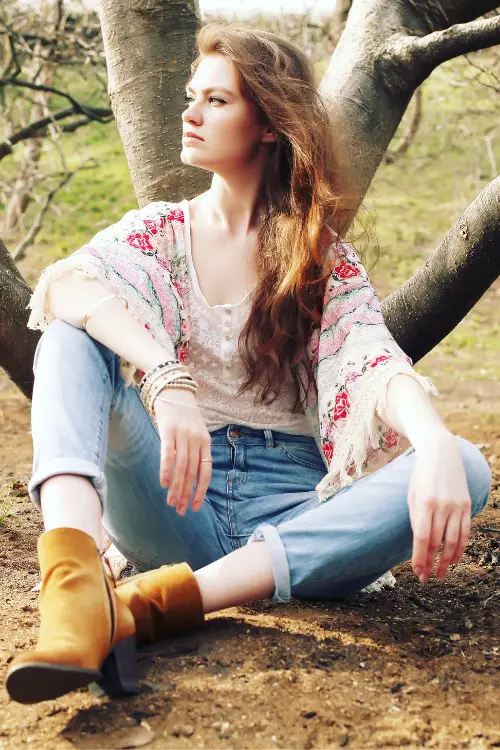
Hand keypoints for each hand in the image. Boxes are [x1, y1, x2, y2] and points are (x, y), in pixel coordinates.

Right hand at [153, 388, 211, 514]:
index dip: (201, 491)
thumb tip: (189, 477)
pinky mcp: (168, 431)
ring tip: (171, 503)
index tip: (195, 507)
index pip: (205, 472)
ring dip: (176, 488)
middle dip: (186, 494)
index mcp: (205, 442)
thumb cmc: (183, 415)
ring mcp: (183, 435)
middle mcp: (196, 440)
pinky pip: (168, 454)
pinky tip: (163, 484)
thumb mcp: (196, 432)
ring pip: (181, 467)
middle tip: (180, 511)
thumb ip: (195, 451)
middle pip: (192, 473)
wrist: (173, 389)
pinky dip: (166, 470)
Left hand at [408, 433, 470, 583]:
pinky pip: (465, 532)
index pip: (423, 538)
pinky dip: (460, 548)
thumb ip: (416, 519)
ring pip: (454, 541)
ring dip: (447, 561)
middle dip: (431, 563)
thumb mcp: (412, 495)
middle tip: (426, 578)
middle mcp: (443, 506)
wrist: (441, 453)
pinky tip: (454, 559)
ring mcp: (457, 506)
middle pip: (438, 543)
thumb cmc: (421, 476)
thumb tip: (420, 545)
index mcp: (425, 503)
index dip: (420, 558)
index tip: (417, 572)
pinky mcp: (467, 505)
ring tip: (441, 574)